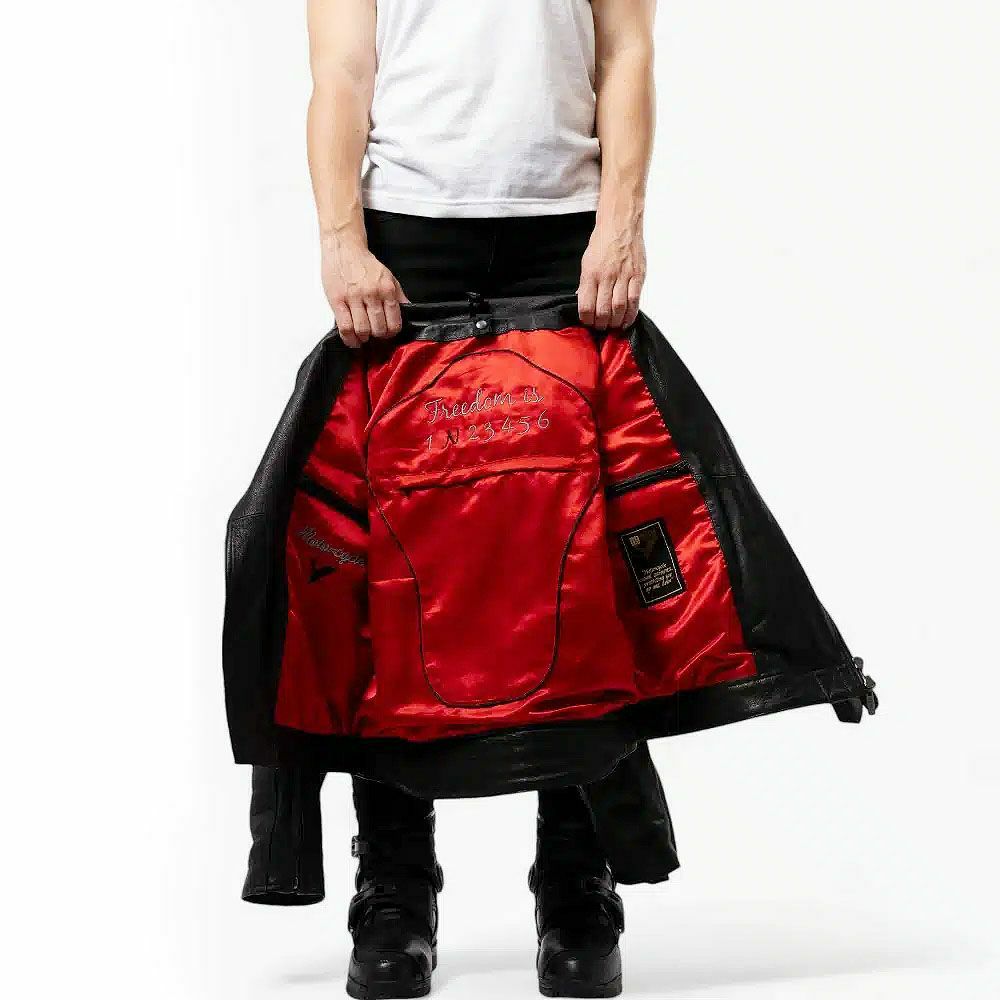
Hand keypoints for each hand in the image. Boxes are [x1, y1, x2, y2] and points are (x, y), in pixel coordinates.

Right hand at [320, 230, 408, 347]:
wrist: (344, 248)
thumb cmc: (365, 264)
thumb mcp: (388, 277)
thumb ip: (399, 296)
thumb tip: (408, 312)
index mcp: (386, 289)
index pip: (394, 322)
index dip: (391, 333)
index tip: (387, 334)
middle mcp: (371, 293)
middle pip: (378, 329)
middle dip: (377, 337)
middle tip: (374, 336)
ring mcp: (353, 297)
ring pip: (361, 330)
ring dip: (363, 339)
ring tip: (363, 337)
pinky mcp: (337, 300)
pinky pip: (344, 327)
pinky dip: (349, 338)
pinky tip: (351, 339)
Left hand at [577, 216, 645, 329]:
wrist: (621, 223)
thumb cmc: (602, 242)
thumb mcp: (586, 262)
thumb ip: (585, 283)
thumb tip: (583, 301)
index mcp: (591, 274)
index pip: (586, 305)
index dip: (586, 319)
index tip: (588, 322)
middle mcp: (607, 276)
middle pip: (603, 310)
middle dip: (601, 324)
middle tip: (601, 327)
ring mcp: (624, 276)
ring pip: (619, 308)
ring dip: (615, 322)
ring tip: (613, 326)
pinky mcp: (638, 275)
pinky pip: (635, 300)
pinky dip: (630, 314)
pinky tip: (626, 321)